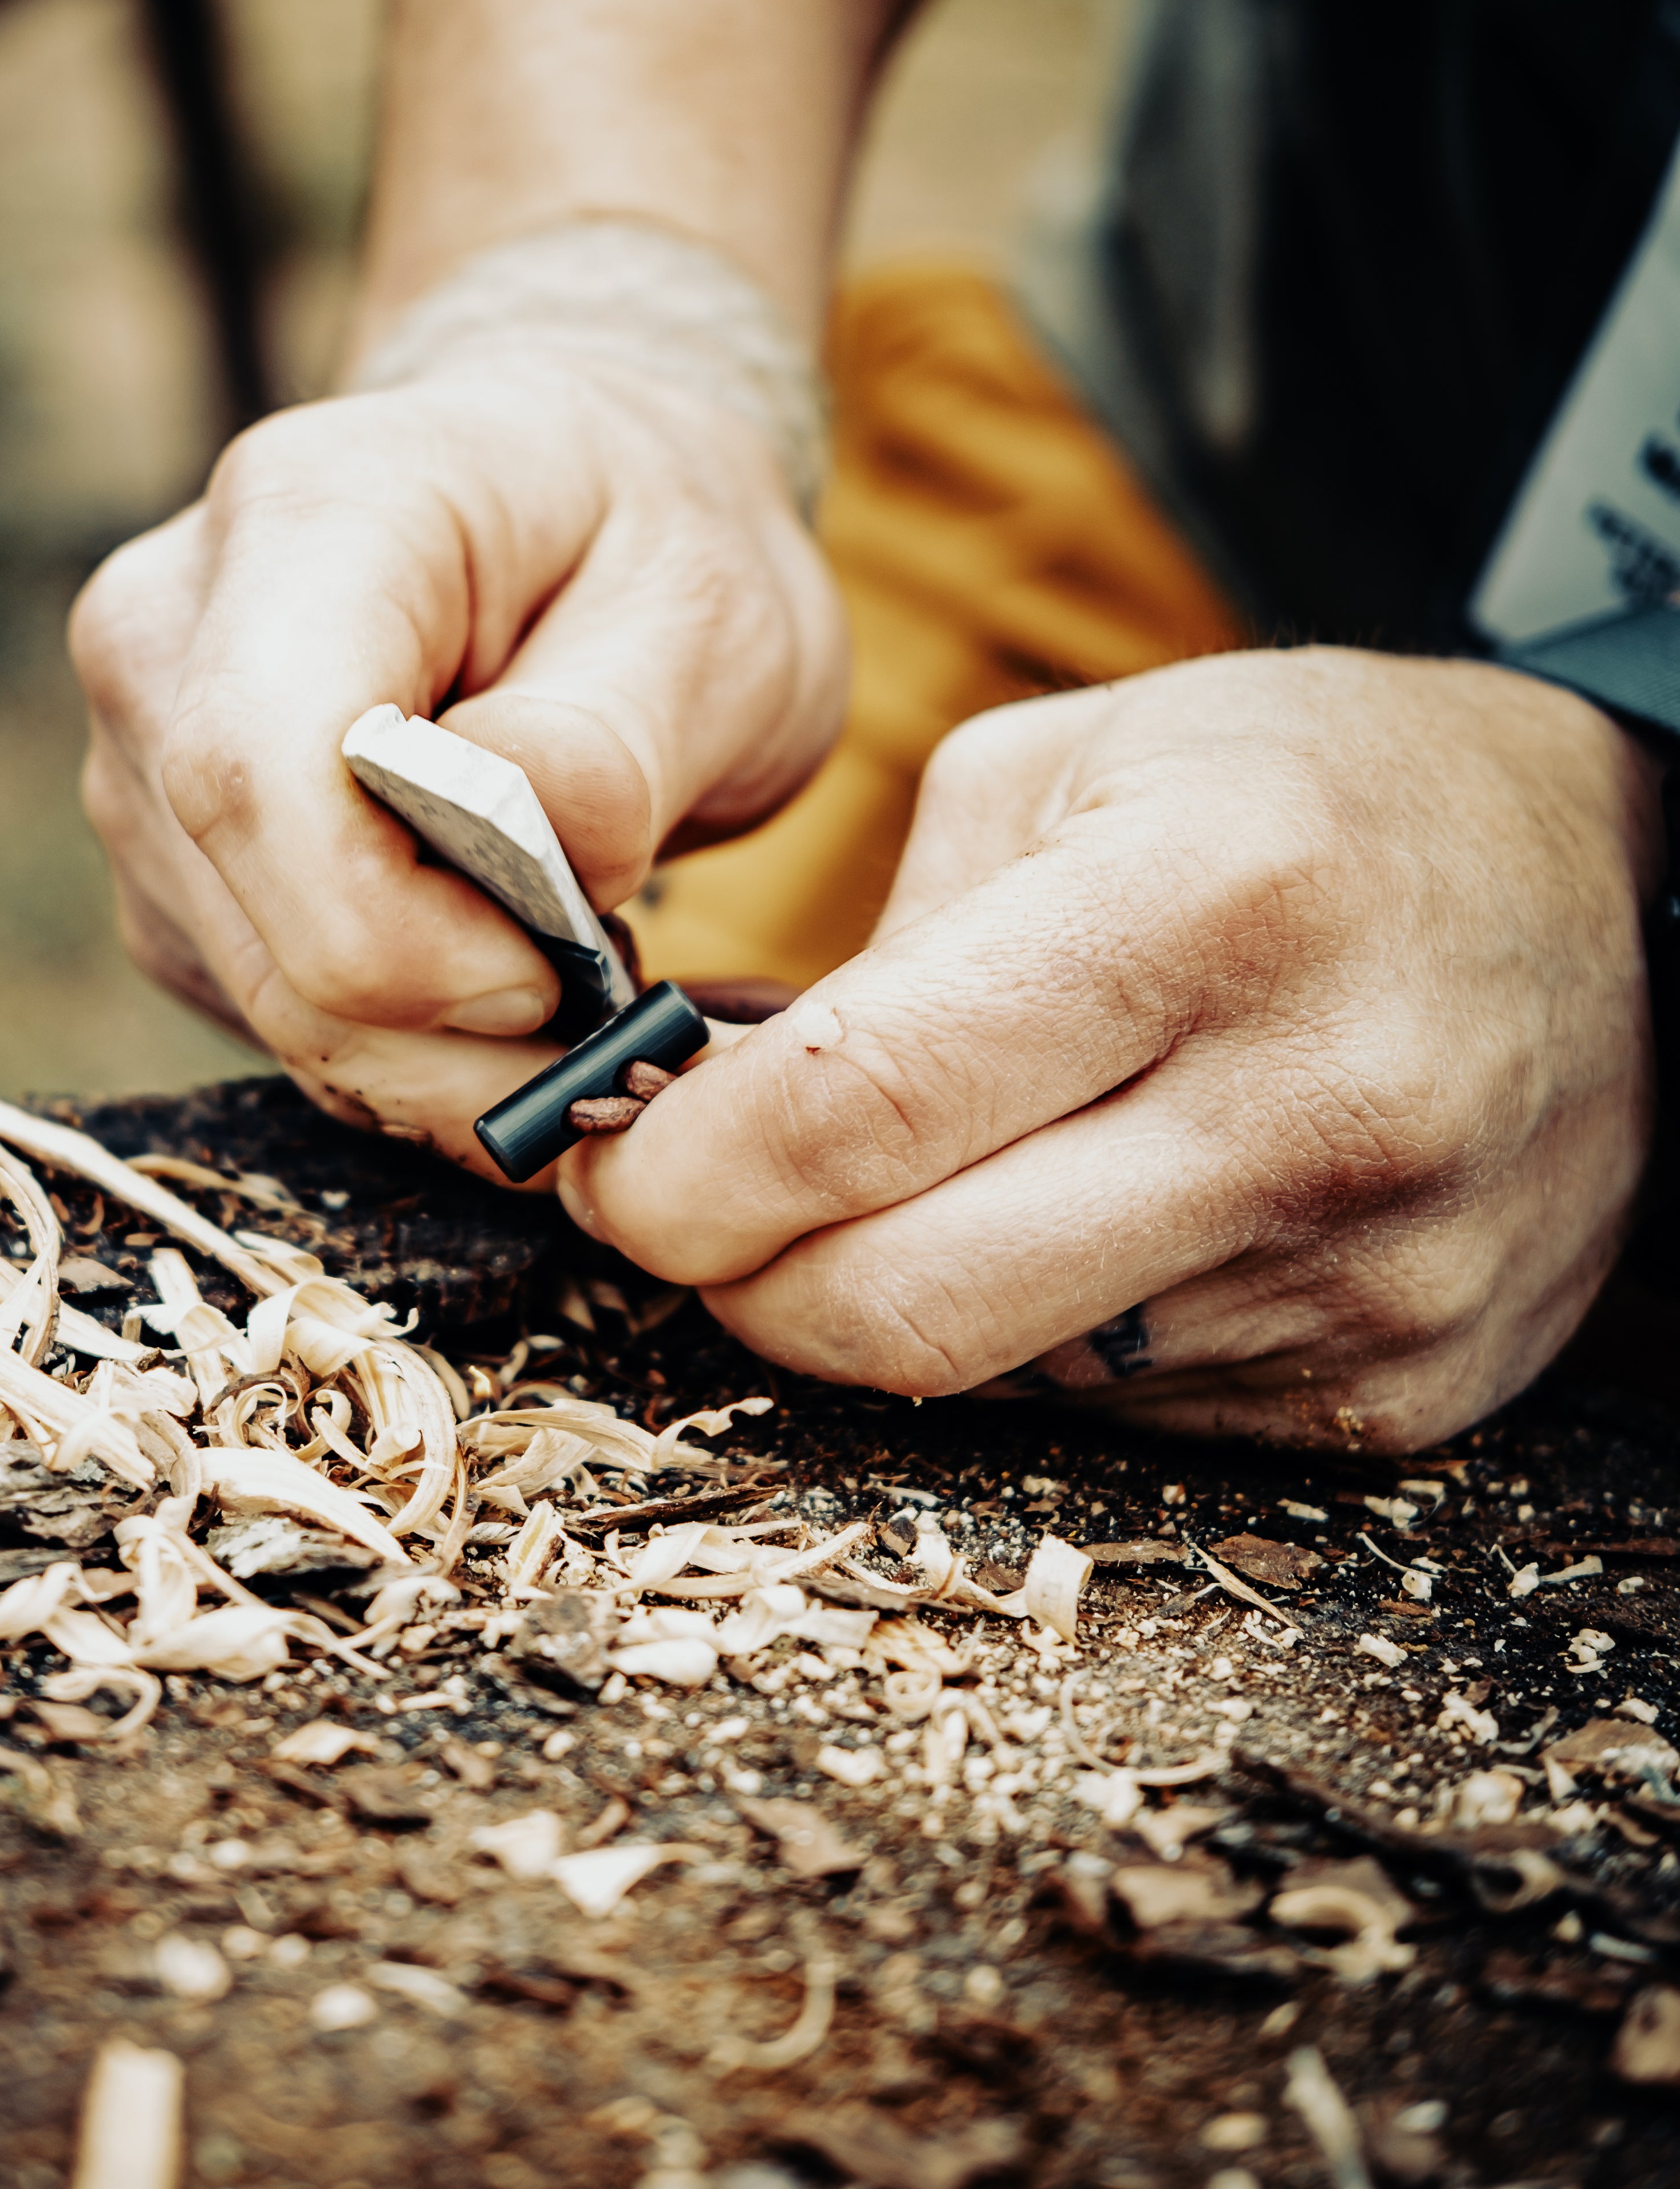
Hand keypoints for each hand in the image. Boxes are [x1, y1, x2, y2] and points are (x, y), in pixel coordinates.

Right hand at [68, 353, 847, 1167]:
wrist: (582, 506)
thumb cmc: (647, 543)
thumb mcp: (709, 613)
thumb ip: (618, 741)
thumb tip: (531, 853)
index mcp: (303, 518)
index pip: (253, 770)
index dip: (392, 932)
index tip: (549, 969)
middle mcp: (169, 633)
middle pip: (252, 917)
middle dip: (443, 1027)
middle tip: (607, 1010)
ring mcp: (141, 754)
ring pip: (257, 995)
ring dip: (434, 1048)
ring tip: (566, 959)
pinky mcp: (166, 865)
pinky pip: (263, 1014)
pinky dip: (400, 1042)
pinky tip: (494, 960)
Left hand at [564, 648, 1664, 1446]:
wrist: (1611, 890)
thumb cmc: (1302, 795)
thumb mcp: (1064, 765)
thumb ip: (878, 951)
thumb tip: (694, 1116)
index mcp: (1203, 908)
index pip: (861, 1111)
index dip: (682, 1173)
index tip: (608, 1174)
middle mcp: (1308, 1110)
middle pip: (907, 1309)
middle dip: (739, 1288)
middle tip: (690, 1223)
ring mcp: (1369, 1278)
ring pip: (1001, 1383)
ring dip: (892, 1313)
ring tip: (901, 1195)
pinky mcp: (1401, 1389)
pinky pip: (1124, 1423)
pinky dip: (1044, 1342)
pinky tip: (1076, 1231)